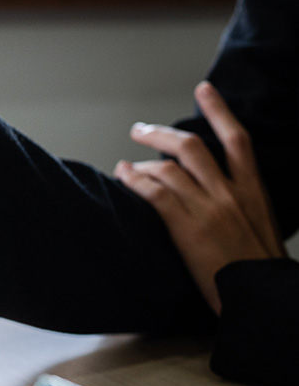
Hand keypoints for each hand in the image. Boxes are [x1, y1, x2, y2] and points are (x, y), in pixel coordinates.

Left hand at [114, 81, 284, 313]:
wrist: (260, 295)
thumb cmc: (257, 267)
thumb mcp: (261, 224)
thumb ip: (241, 201)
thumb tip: (216, 188)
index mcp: (253, 190)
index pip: (237, 138)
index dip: (219, 110)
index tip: (204, 89)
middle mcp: (229, 193)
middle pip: (191, 146)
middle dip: (160, 134)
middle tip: (139, 131)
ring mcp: (207, 209)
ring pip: (168, 168)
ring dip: (141, 162)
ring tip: (125, 165)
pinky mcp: (187, 227)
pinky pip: (155, 193)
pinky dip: (136, 181)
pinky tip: (124, 177)